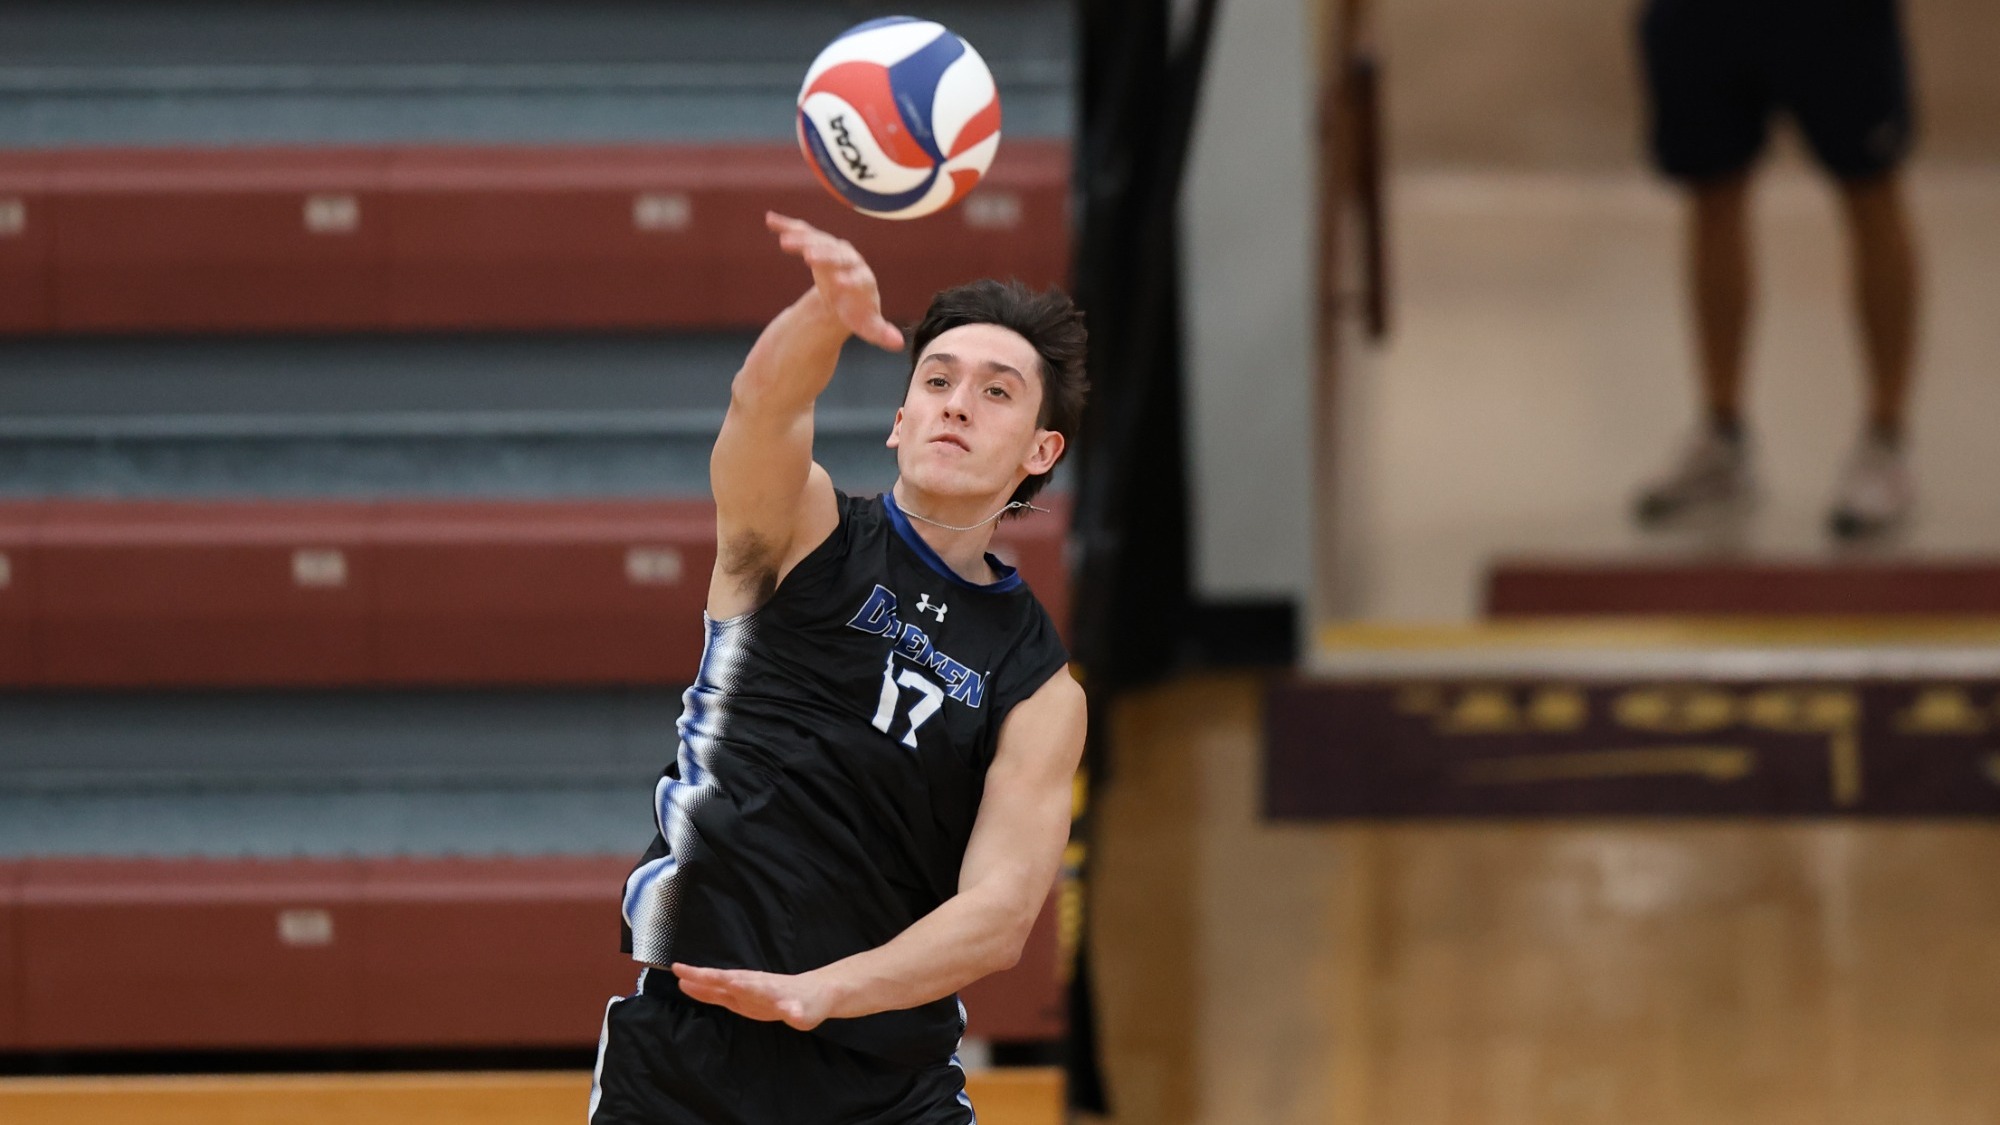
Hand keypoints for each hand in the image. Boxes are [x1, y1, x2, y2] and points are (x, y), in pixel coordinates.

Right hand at [671, 963, 835, 1030]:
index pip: (742, 984)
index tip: (710, 977)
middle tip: (679, 969)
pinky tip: (689, 987)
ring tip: (677, 975)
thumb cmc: (811, 1003)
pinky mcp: (742, 997)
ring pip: (719, 983)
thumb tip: (795, 1014)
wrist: (815, 994)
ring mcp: (746, 990)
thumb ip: (797, 1013)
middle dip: (703, 975)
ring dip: (699, 980)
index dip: (725, 981)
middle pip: (724, 979)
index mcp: (765, 989)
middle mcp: (752, 985)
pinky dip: (703, 989)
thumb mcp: (807, 1013)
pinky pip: (719, 992)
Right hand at [765, 212, 904, 350]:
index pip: (858, 277)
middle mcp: (850, 259)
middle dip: (825, 256)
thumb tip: (898, 344)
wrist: (845, 290)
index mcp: (863, 278)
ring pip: (819, 240)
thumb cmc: (857, 309)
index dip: (850, 280)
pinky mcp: (816, 242)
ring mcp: (832, 248)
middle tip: (809, 257)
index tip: (839, 284)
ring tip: (785, 242)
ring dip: (803, 239)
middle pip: (838, 256)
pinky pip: (802, 232)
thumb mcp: (867, 324)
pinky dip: (788, 225)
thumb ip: (880, 332)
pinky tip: (770, 220)